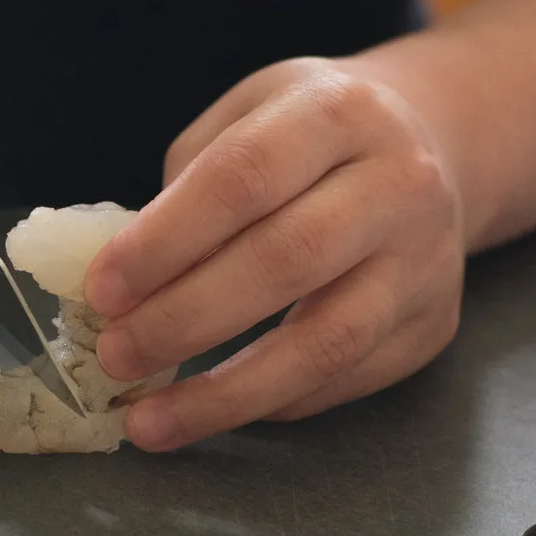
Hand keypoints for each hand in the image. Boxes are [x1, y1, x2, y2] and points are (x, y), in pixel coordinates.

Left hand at [85, 57, 468, 450]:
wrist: (428, 145)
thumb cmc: (304, 137)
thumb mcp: (244, 119)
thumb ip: (185, 189)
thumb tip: (122, 285)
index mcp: (336, 113)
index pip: (243, 180)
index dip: (166, 241)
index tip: (101, 289)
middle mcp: (398, 184)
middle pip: (287, 260)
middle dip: (185, 318)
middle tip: (114, 356)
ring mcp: (426, 260)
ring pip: (328, 342)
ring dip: (226, 393)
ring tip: (149, 422)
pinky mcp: (433, 325)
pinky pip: (346, 379)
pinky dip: (269, 401)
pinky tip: (209, 409)